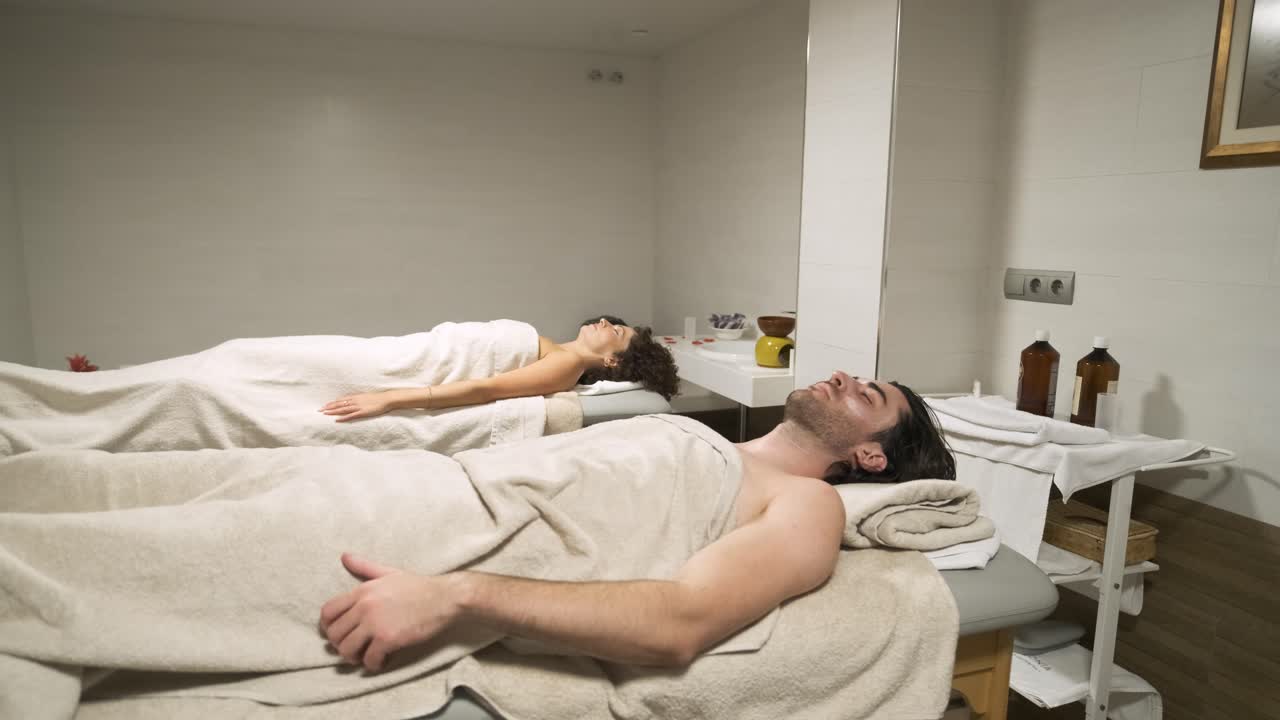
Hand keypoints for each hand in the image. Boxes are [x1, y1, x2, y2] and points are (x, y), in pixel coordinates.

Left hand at [319, 392, 392, 421]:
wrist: (386, 399)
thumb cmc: (377, 398)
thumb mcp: (365, 396)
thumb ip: (358, 399)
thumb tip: (351, 401)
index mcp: (355, 397)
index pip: (340, 400)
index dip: (332, 403)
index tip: (324, 405)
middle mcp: (355, 401)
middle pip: (339, 404)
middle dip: (329, 407)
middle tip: (319, 410)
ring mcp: (358, 407)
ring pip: (342, 409)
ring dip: (333, 412)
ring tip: (324, 414)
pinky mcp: (362, 412)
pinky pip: (351, 415)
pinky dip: (343, 417)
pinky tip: (337, 420)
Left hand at [319, 553, 460, 671]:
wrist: (445, 597)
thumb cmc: (418, 586)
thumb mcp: (388, 573)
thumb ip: (364, 567)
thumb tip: (344, 556)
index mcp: (362, 591)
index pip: (327, 612)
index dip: (328, 627)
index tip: (340, 633)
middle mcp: (364, 607)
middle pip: (334, 634)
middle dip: (341, 645)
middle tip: (354, 648)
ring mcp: (376, 624)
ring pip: (347, 650)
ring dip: (354, 657)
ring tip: (366, 656)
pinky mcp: (389, 639)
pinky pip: (369, 660)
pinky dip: (373, 664)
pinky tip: (383, 659)